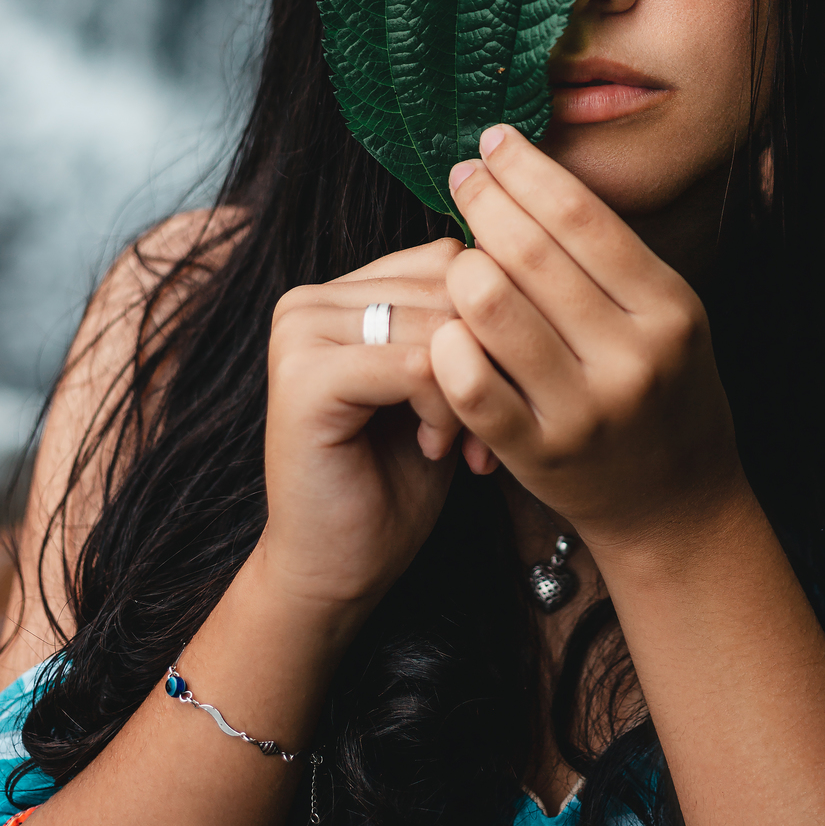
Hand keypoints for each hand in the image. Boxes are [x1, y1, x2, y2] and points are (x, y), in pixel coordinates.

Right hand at [261, 237, 468, 615]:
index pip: (450, 259)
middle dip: (484, 358)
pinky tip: (435, 448)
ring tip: (457, 441)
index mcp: (340, 290)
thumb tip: (524, 273)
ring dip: (469, 390)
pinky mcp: (305, 378)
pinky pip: (417, 365)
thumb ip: (461, 322)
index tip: (498, 391)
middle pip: (449, 286)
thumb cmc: (399, 476)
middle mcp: (309, 300)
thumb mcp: (442, 382)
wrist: (340, 566)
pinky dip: (445, 410)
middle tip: (483, 429)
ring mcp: (300, 334)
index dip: (490, 323)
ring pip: (440, 324)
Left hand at [430, 127, 744, 554]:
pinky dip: (445, 344)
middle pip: (532, 254)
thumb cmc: (662, 390)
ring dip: (461, 268)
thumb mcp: (665, 313)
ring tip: (458, 255)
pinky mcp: (538, 456)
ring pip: (491, 309)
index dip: (527, 171)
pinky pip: (470, 384)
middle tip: (461, 175)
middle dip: (484, 202)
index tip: (493, 142)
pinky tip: (444, 325)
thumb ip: (608, 255)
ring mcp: (583, 411)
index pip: (583, 217)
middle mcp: (632, 358)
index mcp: (669, 309)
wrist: (676, 504)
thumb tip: (528, 173)